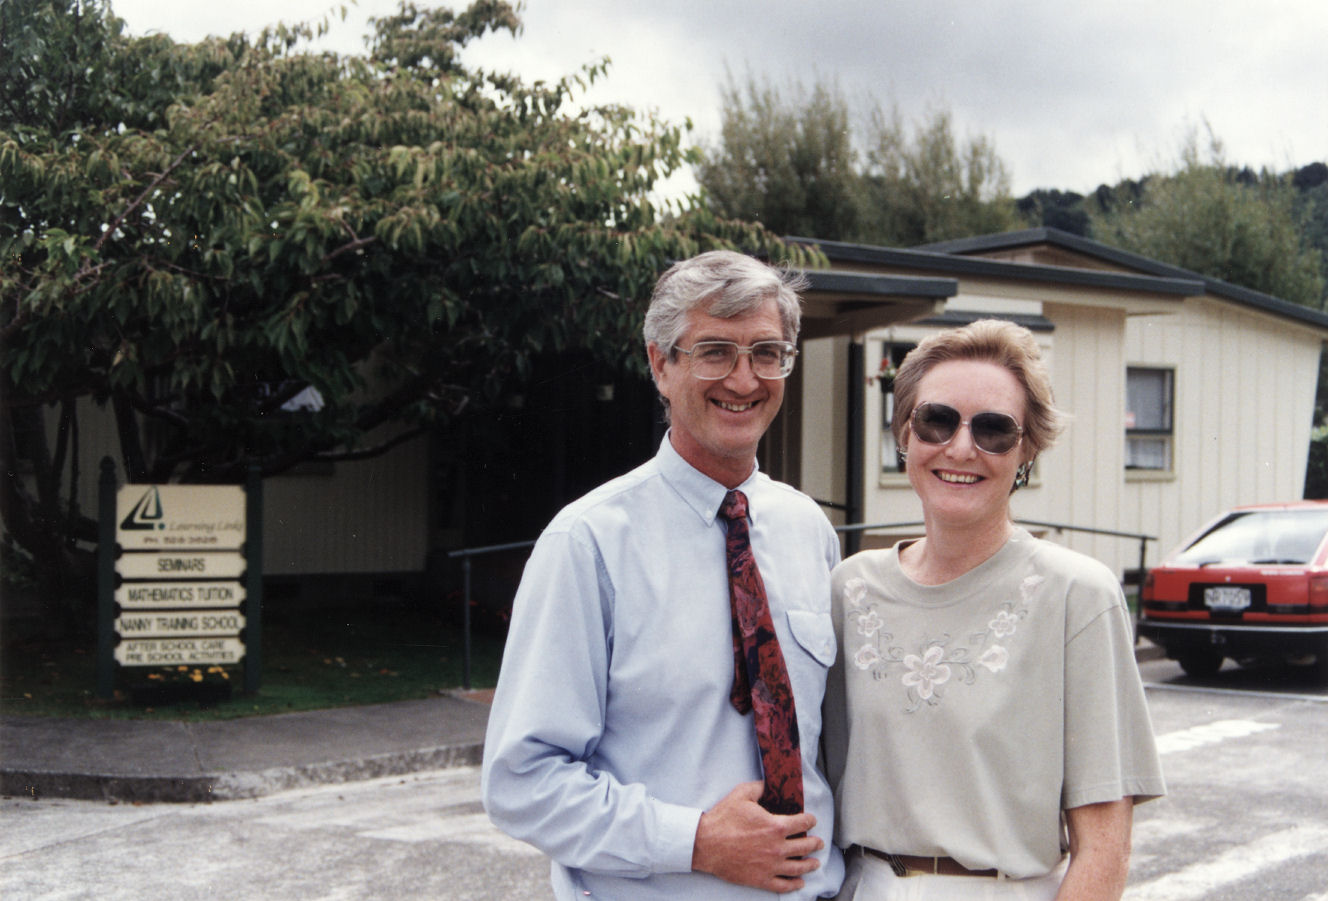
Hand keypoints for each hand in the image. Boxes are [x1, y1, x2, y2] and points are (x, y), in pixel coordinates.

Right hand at [691, 781, 822, 892]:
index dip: (810, 820)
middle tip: (818, 842)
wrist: (706, 844)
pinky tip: (799, 882)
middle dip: (815, 843)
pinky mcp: (761, 879)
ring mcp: (771, 865)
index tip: (811, 820)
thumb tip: (769, 785)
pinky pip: (784, 885)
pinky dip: (795, 884)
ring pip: (799, 867)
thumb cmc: (723, 819)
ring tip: (815, 863)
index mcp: (776, 826)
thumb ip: (760, 788)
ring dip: (810, 864)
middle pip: (805, 846)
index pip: (802, 823)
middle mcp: (778, 847)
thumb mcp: (741, 794)